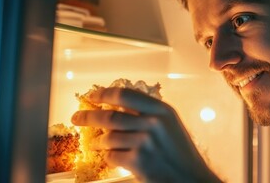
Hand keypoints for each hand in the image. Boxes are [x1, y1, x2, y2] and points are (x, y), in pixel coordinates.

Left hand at [71, 87, 221, 182]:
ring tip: (96, 143)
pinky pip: (112, 156)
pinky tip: (113, 157)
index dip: (104, 94)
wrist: (192, 178)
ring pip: (109, 138)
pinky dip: (109, 157)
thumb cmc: (181, 153)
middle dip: (89, 117)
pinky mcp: (138, 162)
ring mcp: (145, 143)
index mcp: (162, 110)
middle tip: (77, 117)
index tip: (92, 95)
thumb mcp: (170, 125)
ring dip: (98, 142)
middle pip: (110, 116)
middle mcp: (153, 123)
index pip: (125, 95)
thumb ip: (149, 114)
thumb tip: (117, 107)